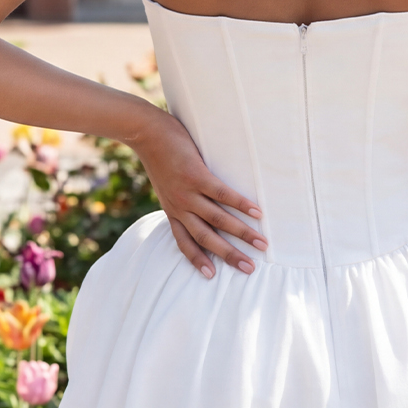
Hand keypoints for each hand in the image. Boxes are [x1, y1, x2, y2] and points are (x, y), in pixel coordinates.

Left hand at [128, 105, 266, 277]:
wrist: (145, 132)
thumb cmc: (158, 154)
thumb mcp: (164, 183)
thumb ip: (179, 196)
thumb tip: (198, 201)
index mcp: (172, 210)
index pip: (185, 242)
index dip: (198, 260)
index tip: (212, 276)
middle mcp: (179, 207)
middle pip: (206, 238)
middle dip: (229, 255)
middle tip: (249, 269)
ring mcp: (187, 193)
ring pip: (217, 220)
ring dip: (242, 233)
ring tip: (262, 244)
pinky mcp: (196, 176)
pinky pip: (222, 194)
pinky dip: (240, 204)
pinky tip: (257, 212)